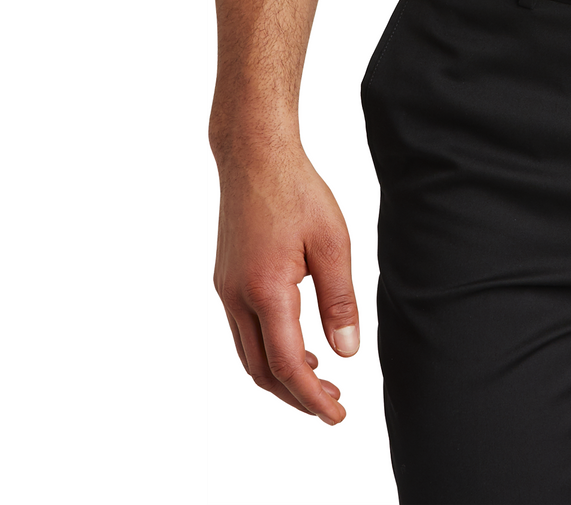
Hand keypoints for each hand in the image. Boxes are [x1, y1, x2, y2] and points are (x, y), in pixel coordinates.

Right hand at [213, 141, 358, 423]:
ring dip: (280, 375)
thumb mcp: (333, 242)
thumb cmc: (296, 191)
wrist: (254, 156)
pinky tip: (296, 342)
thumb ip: (339, 300)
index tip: (336, 415)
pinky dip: (267, 350)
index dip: (312, 398)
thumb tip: (345, 353)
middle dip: (296, 396)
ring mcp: (226, 289)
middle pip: (261, 371)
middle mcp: (237, 296)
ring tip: (319, 378)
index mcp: (266, 289)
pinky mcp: (225, 279)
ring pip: (248, 355)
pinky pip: (242, 332)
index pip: (286, 365)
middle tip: (331, 404)